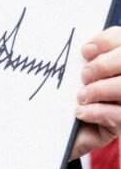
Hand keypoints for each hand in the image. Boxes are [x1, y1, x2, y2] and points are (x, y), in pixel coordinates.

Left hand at [71, 26, 120, 159]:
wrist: (54, 130)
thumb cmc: (58, 95)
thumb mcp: (63, 73)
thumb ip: (71, 57)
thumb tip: (71, 43)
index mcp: (112, 59)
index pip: (120, 38)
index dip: (107, 41)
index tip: (84, 51)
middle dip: (104, 66)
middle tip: (83, 76)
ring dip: (99, 90)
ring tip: (79, 97)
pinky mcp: (120, 124)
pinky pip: (118, 115)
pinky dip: (97, 111)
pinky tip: (79, 112)